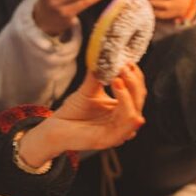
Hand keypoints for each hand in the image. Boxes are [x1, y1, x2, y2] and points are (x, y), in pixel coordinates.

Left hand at [19, 64, 145, 165]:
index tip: (127, 62)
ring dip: (129, 93)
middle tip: (124, 67)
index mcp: (122, 109)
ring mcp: (118, 132)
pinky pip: (125, 127)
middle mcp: (123, 121)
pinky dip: (124, 107)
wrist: (56, 127)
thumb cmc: (73, 112)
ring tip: (117, 78)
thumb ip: (98, 75)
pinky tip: (117, 89)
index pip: (137, 92)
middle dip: (134, 82)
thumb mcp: (88, 90)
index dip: (136, 77)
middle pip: (139, 101)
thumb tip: (104, 55)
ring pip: (134, 113)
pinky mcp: (109, 140)